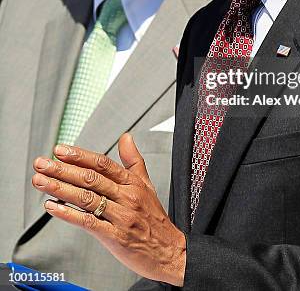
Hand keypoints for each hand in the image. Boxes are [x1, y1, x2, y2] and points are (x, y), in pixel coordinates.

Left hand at [32, 133, 185, 285]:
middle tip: (42, 164)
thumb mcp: (147, 184)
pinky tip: (53, 207)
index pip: (102, 164)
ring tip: (41, 181)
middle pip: (90, 178)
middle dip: (62, 170)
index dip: (80, 156)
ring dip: (60, 189)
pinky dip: (68, 214)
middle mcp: (126, 196)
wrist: (169, 251)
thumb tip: (126, 138)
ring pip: (86, 198)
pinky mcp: (115, 236)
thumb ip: (133, 160)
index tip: (60, 150)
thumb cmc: (155, 219)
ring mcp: (120, 216)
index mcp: (132, 182)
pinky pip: (88, 222)